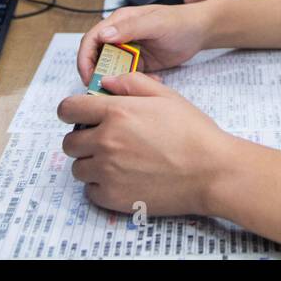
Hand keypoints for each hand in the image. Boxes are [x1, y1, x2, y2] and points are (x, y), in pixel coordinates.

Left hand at [58, 73, 235, 215]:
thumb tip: (106, 83)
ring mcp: (108, 172)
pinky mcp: (113, 197)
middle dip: (82, 139)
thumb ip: (132, 83)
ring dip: (91, 164)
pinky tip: (122, 179)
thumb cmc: (193, 132)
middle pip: (69, 142)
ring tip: (116, 162)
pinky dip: (101, 186)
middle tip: (104, 141)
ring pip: (78, 168)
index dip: (71, 111)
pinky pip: (90, 191)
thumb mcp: (166, 96)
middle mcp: (106, 142)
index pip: (68, 109)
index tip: (78, 116)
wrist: (211, 171)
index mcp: (116, 113)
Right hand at [76, 4, 210, 83]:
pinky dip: (133, 83)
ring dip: (114, 81)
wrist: (200, 31)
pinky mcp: (140, 64)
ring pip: (111, 70)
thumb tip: (104, 35)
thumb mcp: (155, 22)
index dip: (85, 57)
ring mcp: (130, 51)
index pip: (92, 39)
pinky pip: (128, 77)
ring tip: (125, 90)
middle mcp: (120, 36)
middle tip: (100, 88)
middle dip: (96, 73)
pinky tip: (152, 82)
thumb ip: (130, 28)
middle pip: (97, 57)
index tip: (87, 74)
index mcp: (119, 22)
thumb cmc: (179, 21)